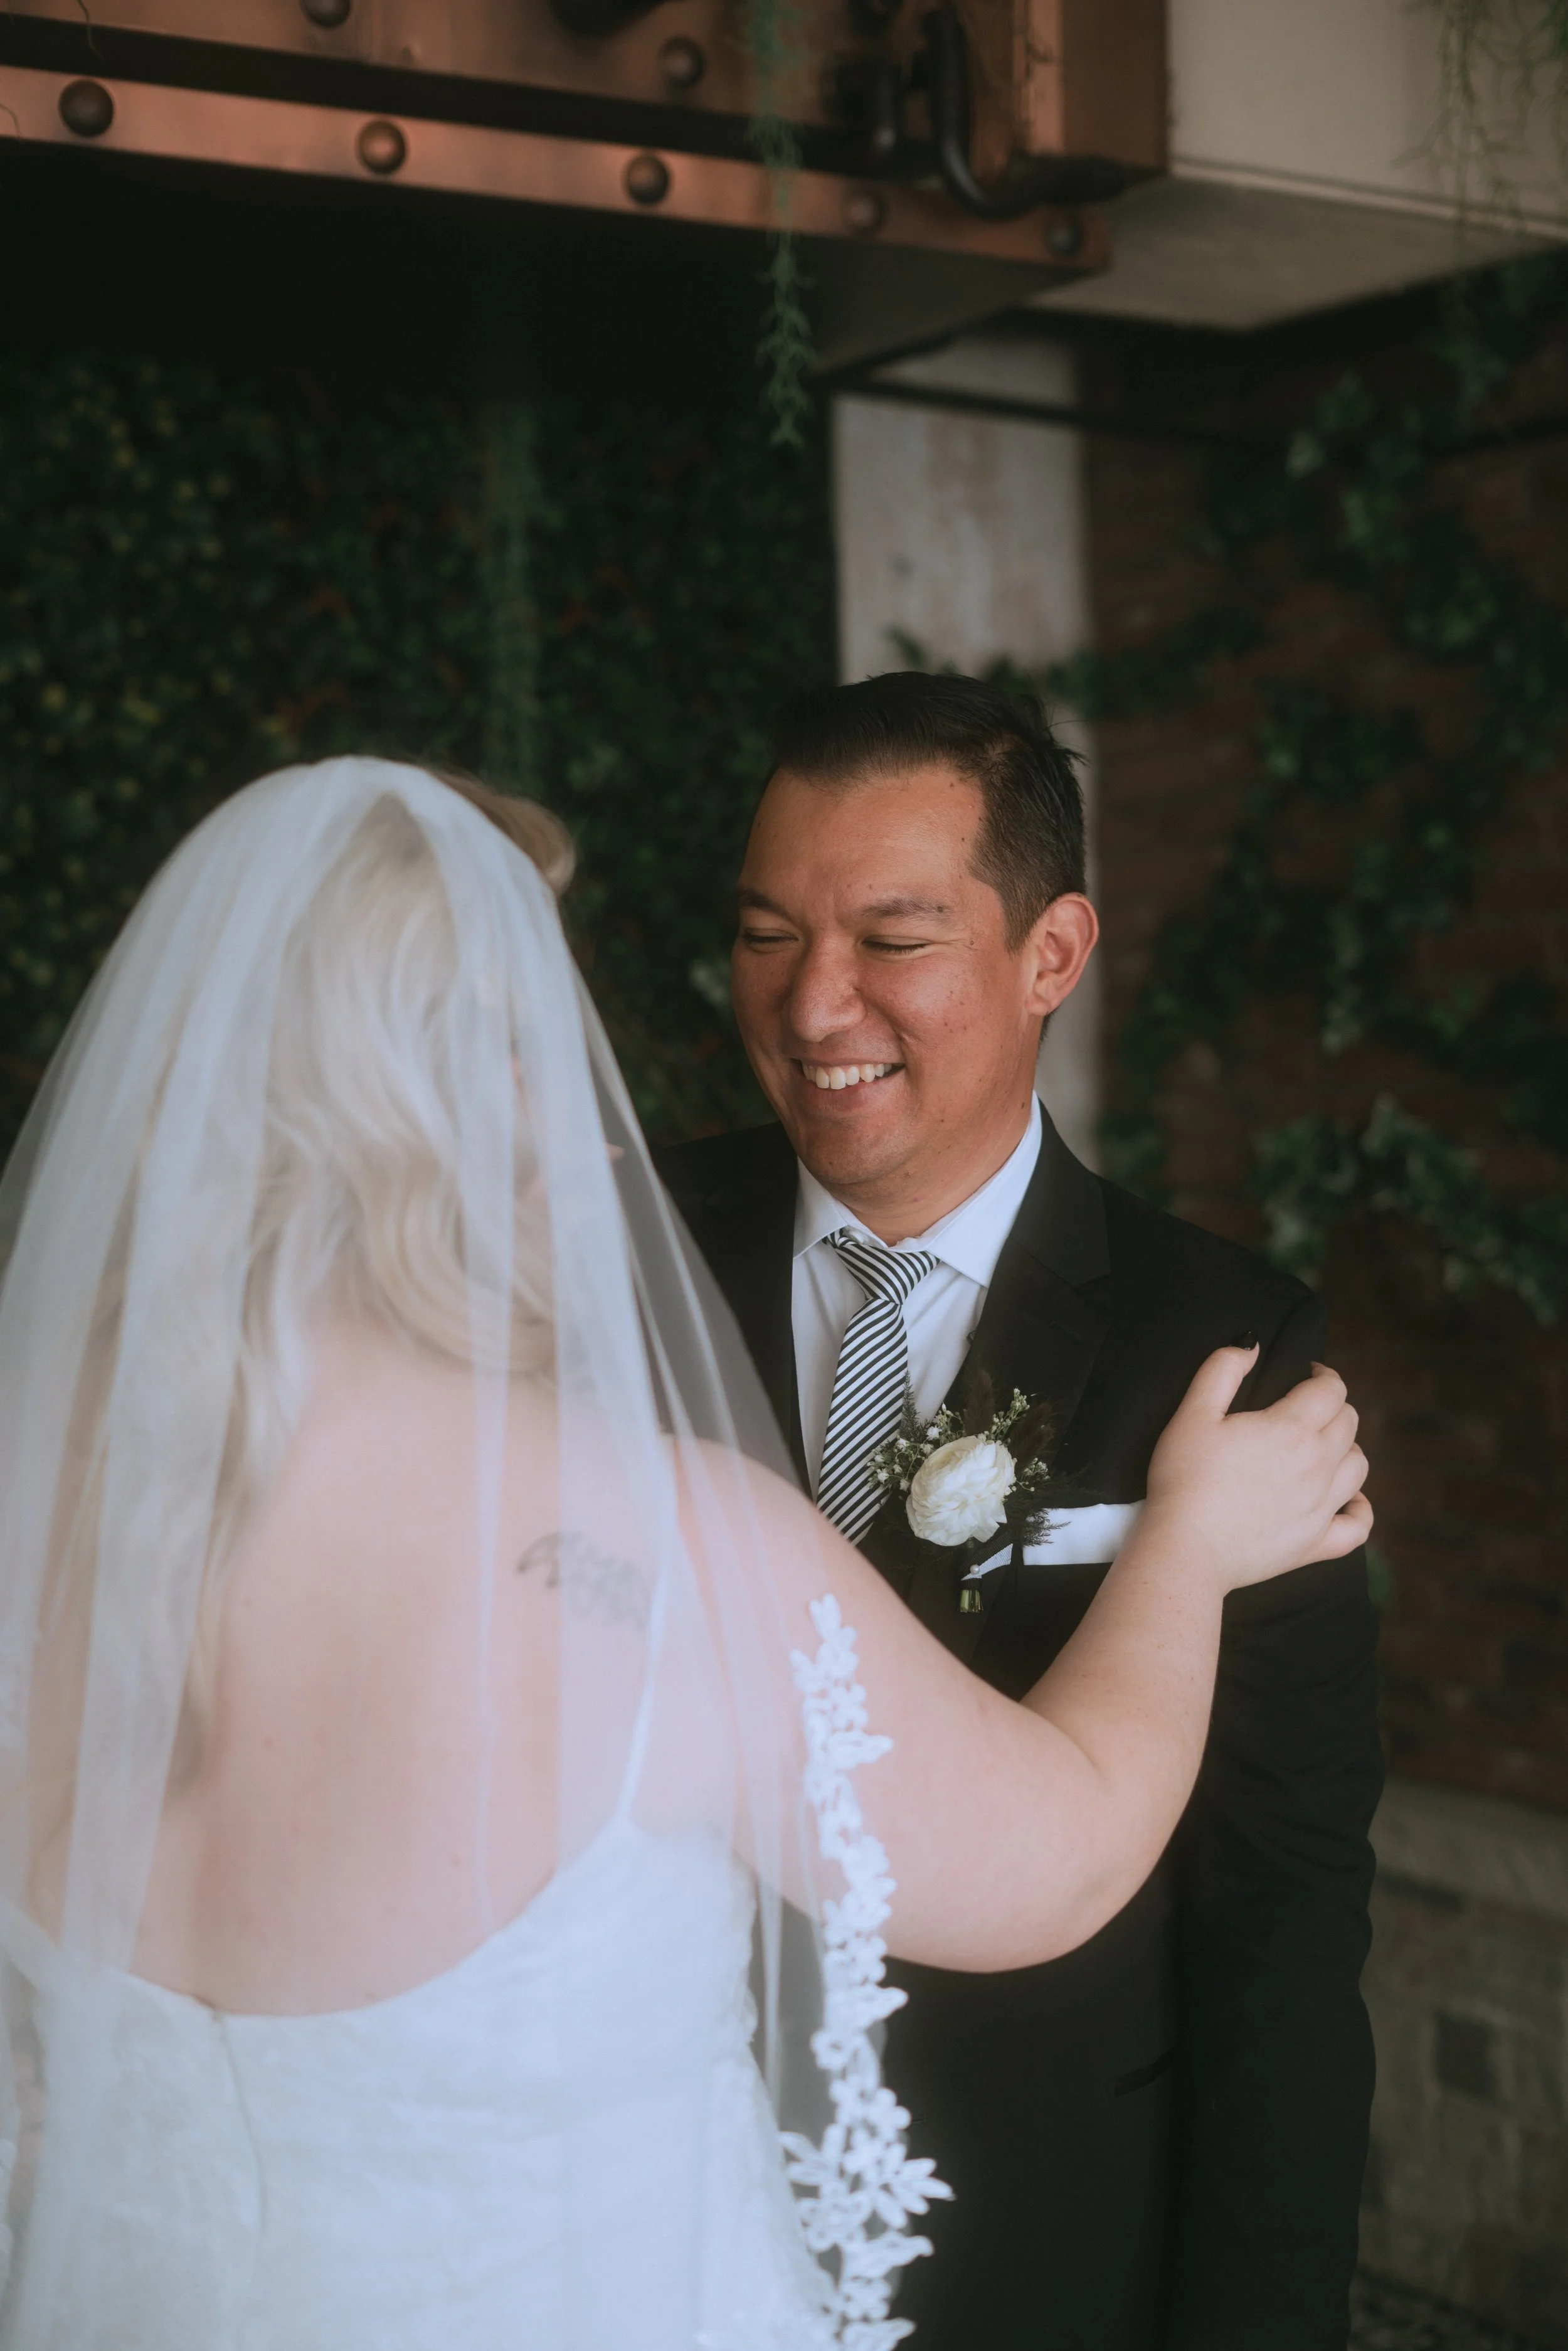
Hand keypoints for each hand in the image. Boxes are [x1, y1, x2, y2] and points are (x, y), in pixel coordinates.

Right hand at [1142, 1345, 1371, 1591]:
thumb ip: (1222, 1369)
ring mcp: (1322, 1507)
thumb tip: (1251, 1343)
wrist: (1185, 1548)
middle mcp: (1318, 1465)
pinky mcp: (1316, 1544)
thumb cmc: (1184, 1479)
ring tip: (1322, 1446)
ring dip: (1346, 1448)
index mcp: (1292, 1428)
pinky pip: (1359, 1525)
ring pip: (1359, 1466)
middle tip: (1307, 1406)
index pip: (1330, 1389)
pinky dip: (1359, 1509)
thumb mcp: (1193, 1413)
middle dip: (1333, 1406)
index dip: (1322, 1375)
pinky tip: (1346, 1499)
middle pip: (1349, 1422)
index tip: (1306, 1374)